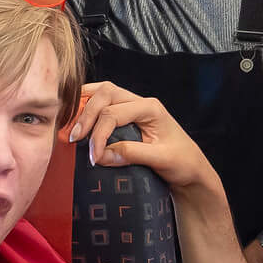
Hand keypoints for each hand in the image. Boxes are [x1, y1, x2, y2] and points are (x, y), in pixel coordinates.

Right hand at [64, 79, 212, 188]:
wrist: (191, 169)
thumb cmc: (183, 162)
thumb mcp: (161, 159)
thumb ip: (132, 154)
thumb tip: (102, 155)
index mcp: (151, 108)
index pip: (114, 114)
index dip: (99, 135)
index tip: (94, 157)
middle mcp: (141, 102)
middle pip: (106, 93)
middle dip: (86, 114)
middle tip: (74, 138)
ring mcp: (133, 107)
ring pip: (103, 93)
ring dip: (84, 106)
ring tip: (71, 125)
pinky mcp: (127, 116)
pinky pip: (104, 104)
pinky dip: (88, 108)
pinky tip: (78, 120)